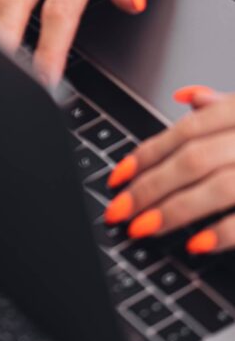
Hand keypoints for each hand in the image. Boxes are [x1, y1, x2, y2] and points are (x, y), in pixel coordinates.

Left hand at [105, 86, 234, 253]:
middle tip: (119, 209)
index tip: (117, 177)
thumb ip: (221, 105)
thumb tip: (186, 96)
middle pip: (193, 159)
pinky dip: (222, 232)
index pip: (185, 132)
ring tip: (144, 227)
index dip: (146, 155)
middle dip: (150, 186)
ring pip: (218, 186)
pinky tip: (196, 244)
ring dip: (176, 209)